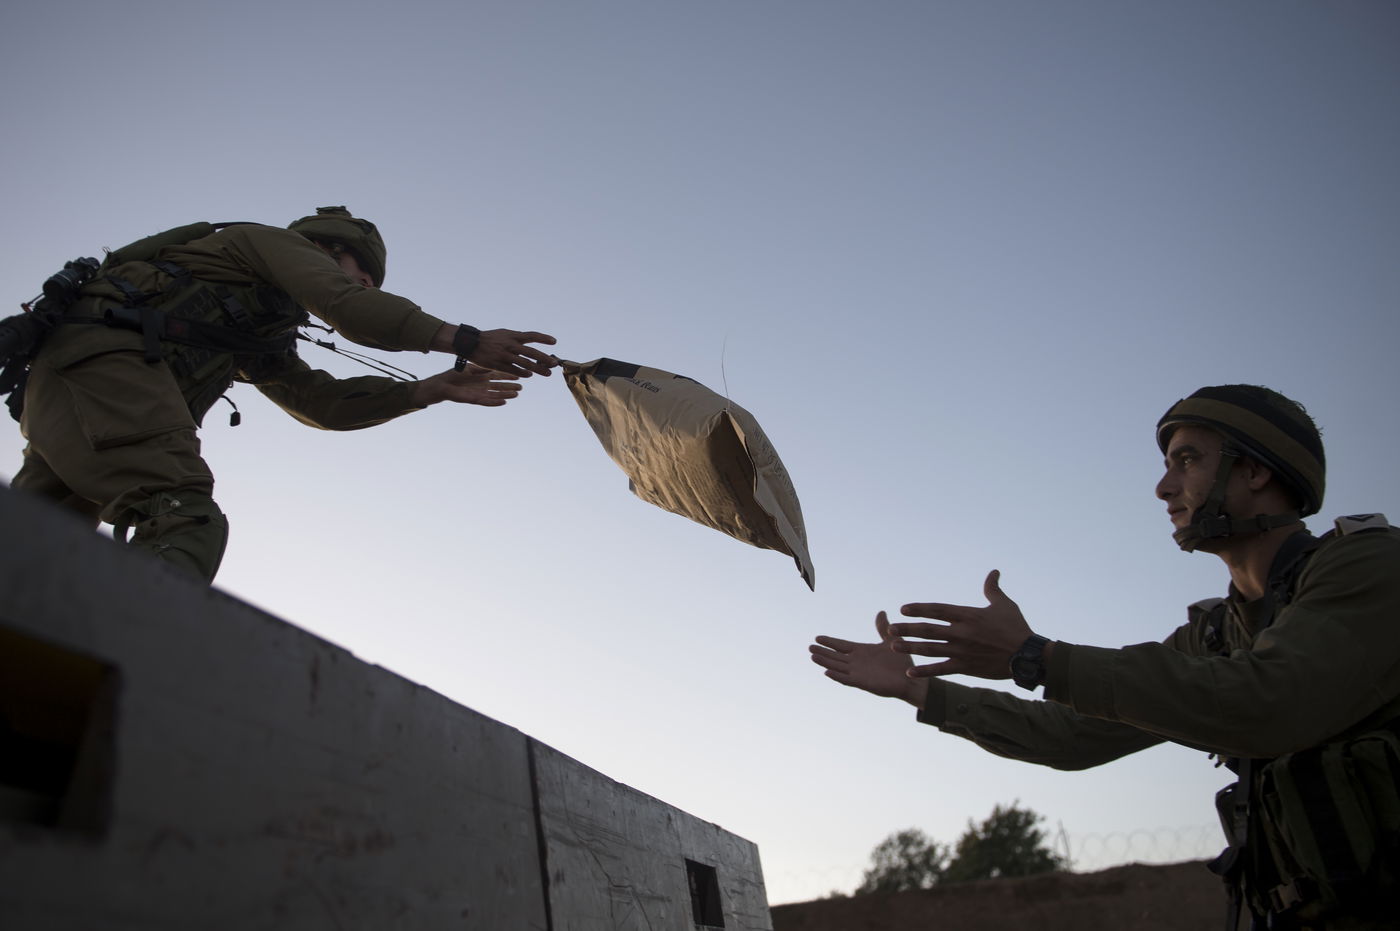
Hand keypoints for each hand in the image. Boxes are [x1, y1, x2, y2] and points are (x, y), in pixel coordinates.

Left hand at [411, 365, 522, 407]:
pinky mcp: (473, 399)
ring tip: (516, 395)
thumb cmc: (453, 375)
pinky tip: (504, 402)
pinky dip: (495, 402)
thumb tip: (495, 364)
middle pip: (499, 387)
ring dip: (506, 395)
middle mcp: (482, 386)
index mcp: (482, 377)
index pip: (498, 377)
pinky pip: (486, 402)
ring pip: (495, 395)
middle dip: (510, 387)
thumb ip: (482, 368)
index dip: (508, 377)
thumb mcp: (470, 368)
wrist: (441, 384)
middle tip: (521, 387)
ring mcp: (479, 393)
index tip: (518, 376)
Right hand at [470, 329, 557, 376]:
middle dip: (544, 359)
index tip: (554, 342)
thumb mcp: (504, 333)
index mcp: (513, 336)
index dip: (543, 338)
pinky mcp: (499, 365)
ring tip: (547, 373)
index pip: (531, 336)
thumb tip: (530, 339)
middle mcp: (510, 345)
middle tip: (554, 364)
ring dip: (538, 369)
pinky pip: (514, 370)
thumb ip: (517, 337)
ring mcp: (505, 356)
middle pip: (531, 352)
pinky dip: (523, 373)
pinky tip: (529, 375)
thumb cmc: (490, 338)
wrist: (471, 343)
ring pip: (525, 364)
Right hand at [809, 612, 928, 706]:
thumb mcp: (891, 640)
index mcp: (862, 651)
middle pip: (835, 656)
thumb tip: (881, 612)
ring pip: (837, 667)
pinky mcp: (863, 683)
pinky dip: (837, 676)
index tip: (817, 638)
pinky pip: (847, 680)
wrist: (911, 679)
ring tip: (813, 657)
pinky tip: (827, 672)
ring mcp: (859, 673)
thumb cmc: (902, 662)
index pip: (841, 646)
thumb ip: (883, 628)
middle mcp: (857, 662)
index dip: (830, 642)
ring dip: (825, 662)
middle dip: (823, 652)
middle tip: (809, 647)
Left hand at [887, 570, 1034, 679]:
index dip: (919, 609)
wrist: (1028, 656)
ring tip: (893, 646)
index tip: (903, 609)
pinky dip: (925, 671)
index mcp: (968, 616)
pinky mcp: (965, 667)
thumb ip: (993, 589)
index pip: (938, 610)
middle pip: (929, 629)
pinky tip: (910, 671)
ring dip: (911, 647)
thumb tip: (994, 572)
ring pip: (931, 649)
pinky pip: (941, 669)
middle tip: (891, 629)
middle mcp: (961, 633)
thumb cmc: (1017, 628)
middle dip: (908, 628)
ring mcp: (962, 651)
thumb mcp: (1005, 605)